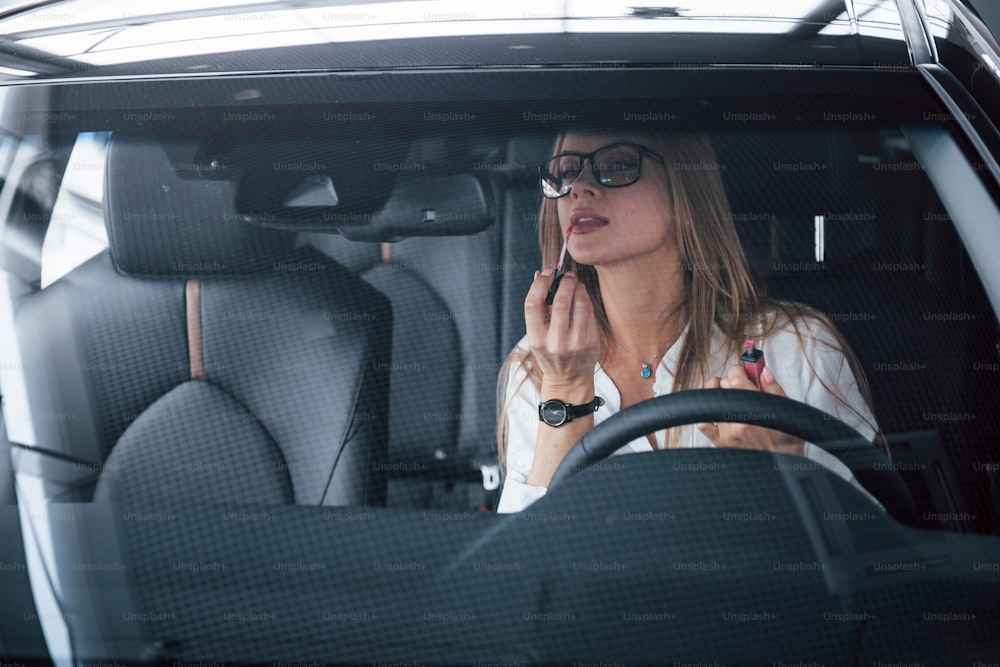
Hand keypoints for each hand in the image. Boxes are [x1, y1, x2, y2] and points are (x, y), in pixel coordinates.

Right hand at [524, 268, 599, 394]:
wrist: (569, 380)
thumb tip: (539, 274)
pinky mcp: (590, 342)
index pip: (532, 304)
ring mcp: (575, 343)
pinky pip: (589, 312)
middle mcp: (555, 342)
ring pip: (579, 305)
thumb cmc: (550, 352)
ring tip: (575, 283)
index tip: (546, 273)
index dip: (539, 284)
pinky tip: (582, 295)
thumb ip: (538, 306)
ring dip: (577, 288)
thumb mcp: (538, 334)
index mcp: (536, 339)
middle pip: (559, 302)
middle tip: (567, 275)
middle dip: (564, 282)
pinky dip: (585, 299)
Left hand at [697, 365, 804, 455]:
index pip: (735, 376)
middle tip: (741, 386)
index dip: (740, 371)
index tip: (745, 373)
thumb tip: (763, 371)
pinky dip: (706, 413)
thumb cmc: (787, 444)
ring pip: (711, 399)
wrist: (782, 470)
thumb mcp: (787, 412)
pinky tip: (716, 410)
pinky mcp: (720, 443)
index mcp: (755, 408)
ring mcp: (727, 431)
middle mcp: (738, 419)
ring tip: (726, 394)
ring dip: (717, 392)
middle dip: (732, 381)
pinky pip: (703, 424)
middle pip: (723, 385)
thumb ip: (774, 389)